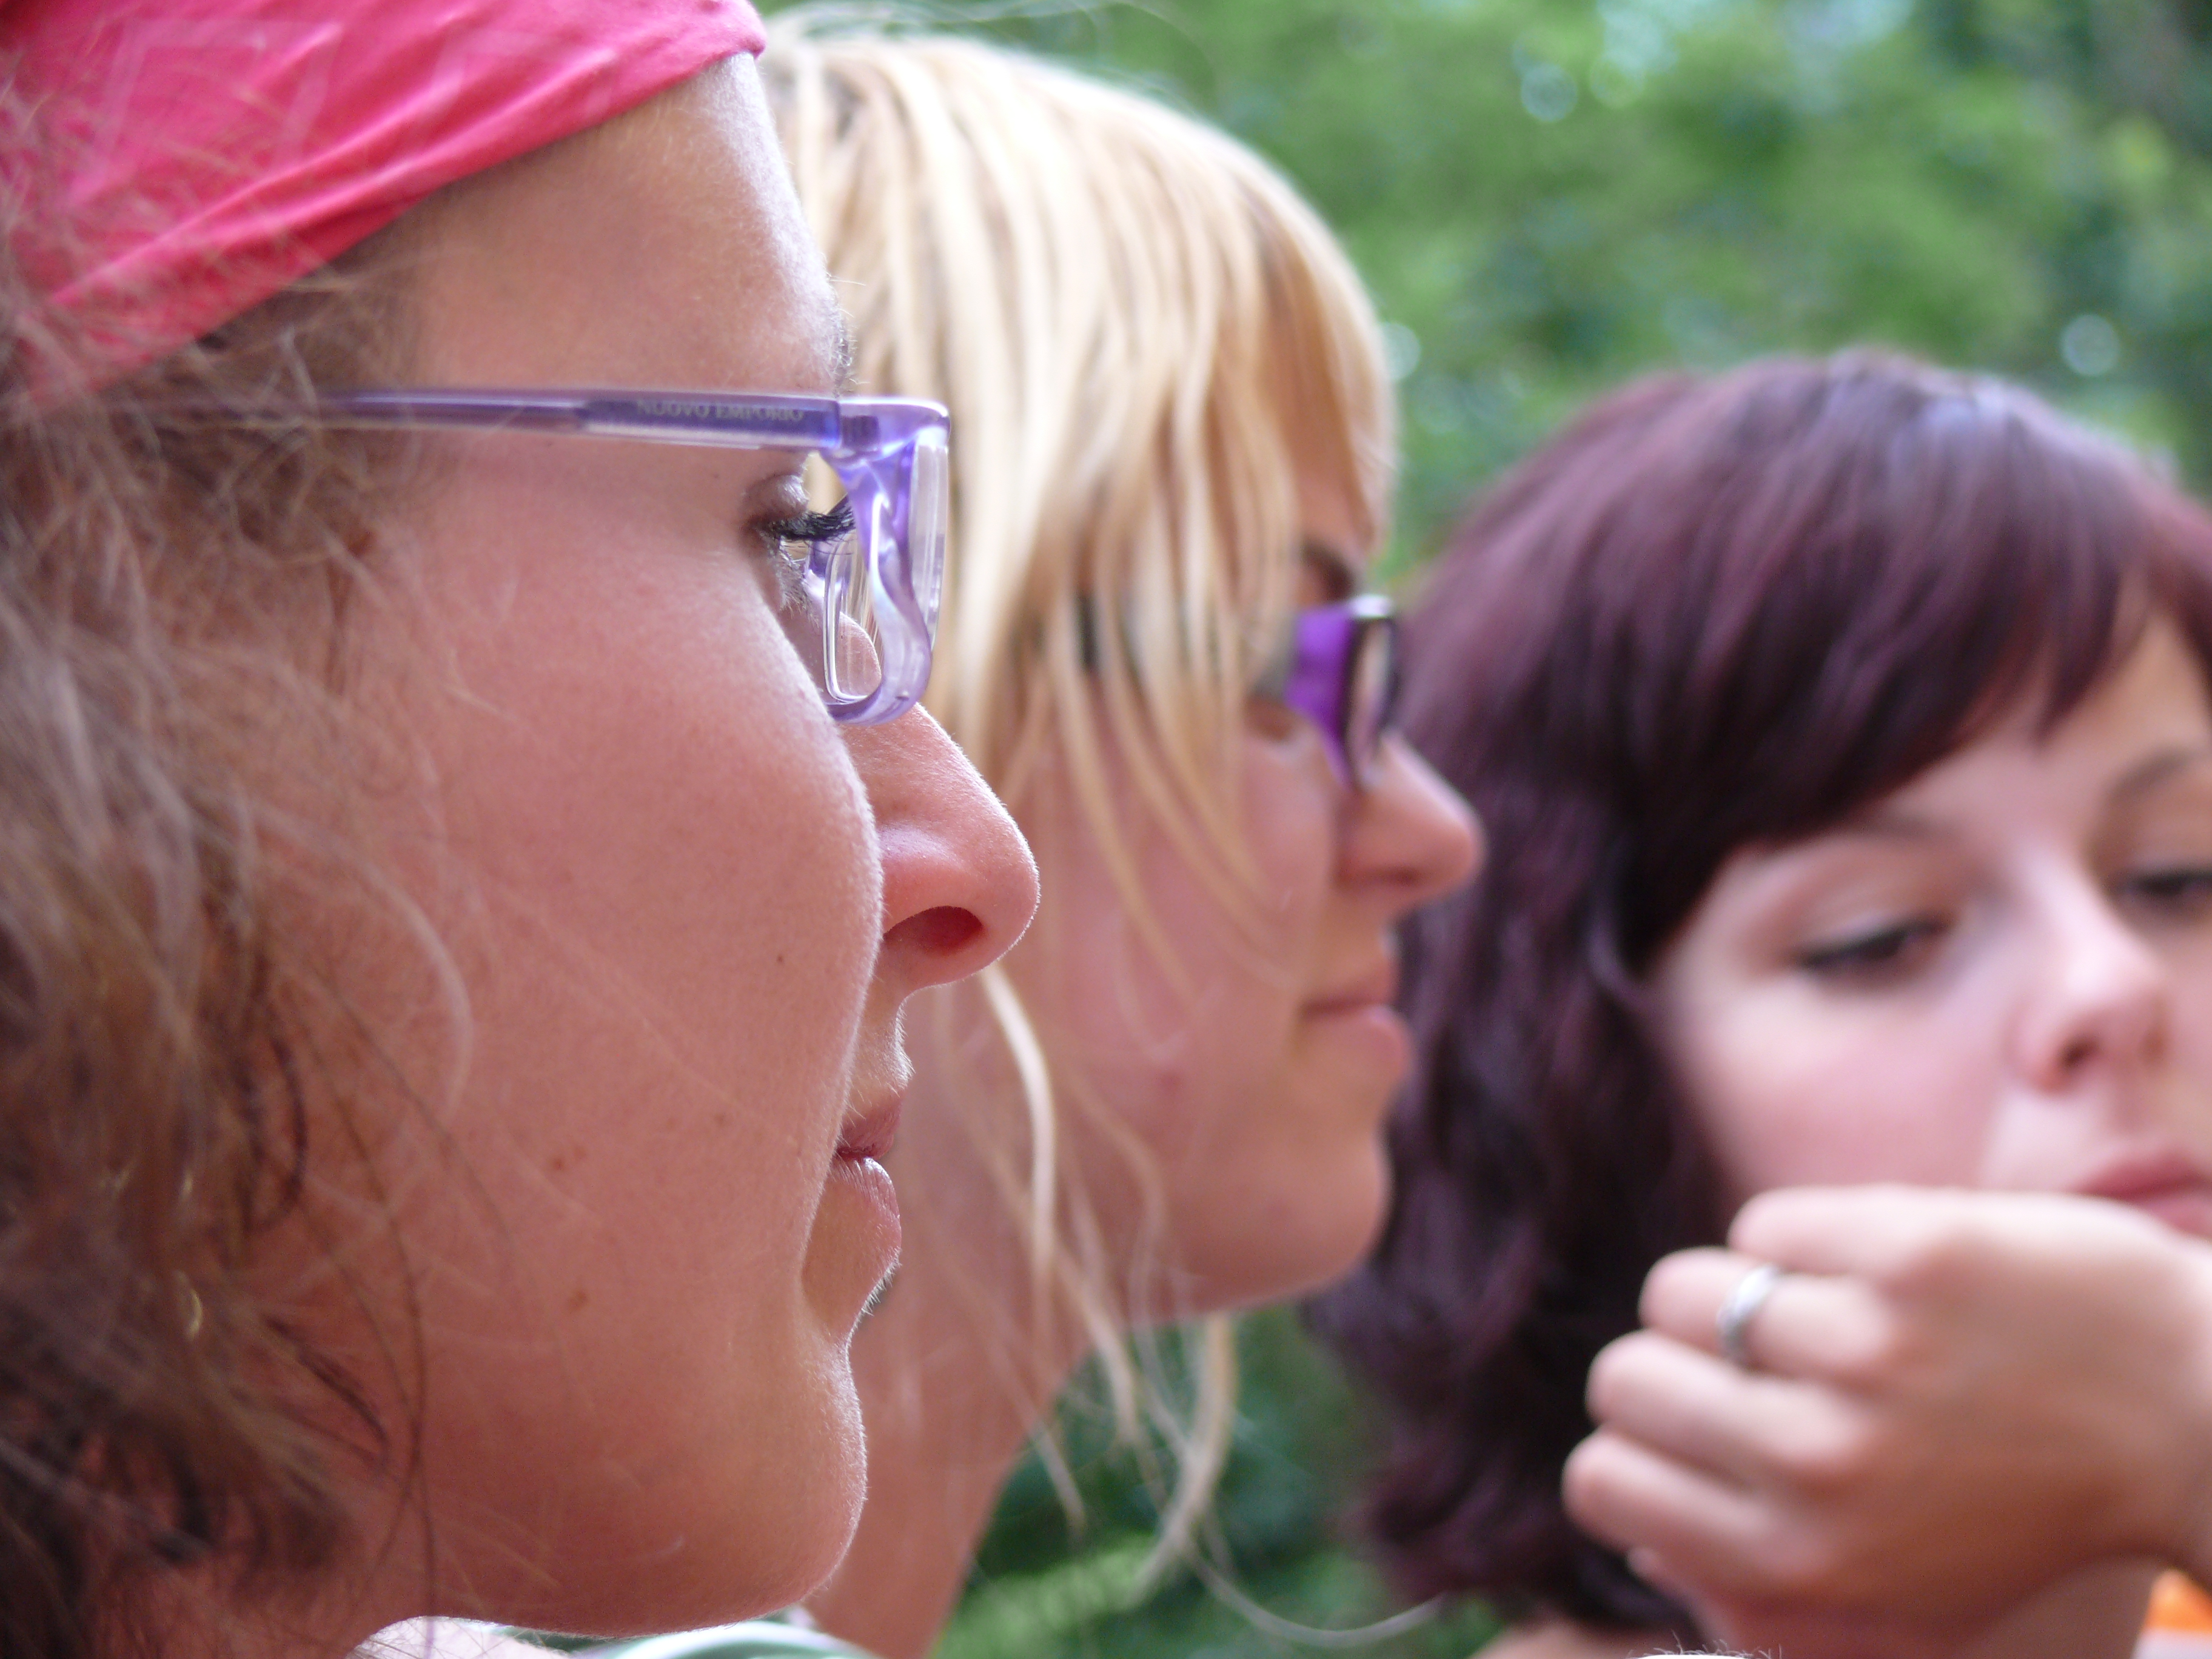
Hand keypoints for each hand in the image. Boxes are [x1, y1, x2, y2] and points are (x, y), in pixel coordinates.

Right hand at [1562, 1186, 2211, 1643]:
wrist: (2195, 1411)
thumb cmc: (2039, 1508)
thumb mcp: (1908, 1591)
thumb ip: (1767, 1579)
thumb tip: (1640, 1531)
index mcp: (1805, 1559)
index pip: (1603, 1483)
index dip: (1630, 1448)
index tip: (1684, 1432)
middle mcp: (1820, 1466)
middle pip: (1626, 1378)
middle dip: (1670, 1364)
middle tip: (1744, 1365)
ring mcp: (1864, 1353)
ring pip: (1684, 1290)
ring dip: (1738, 1293)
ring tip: (1815, 1312)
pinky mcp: (1904, 1253)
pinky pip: (1767, 1225)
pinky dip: (1806, 1239)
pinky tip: (1871, 1269)